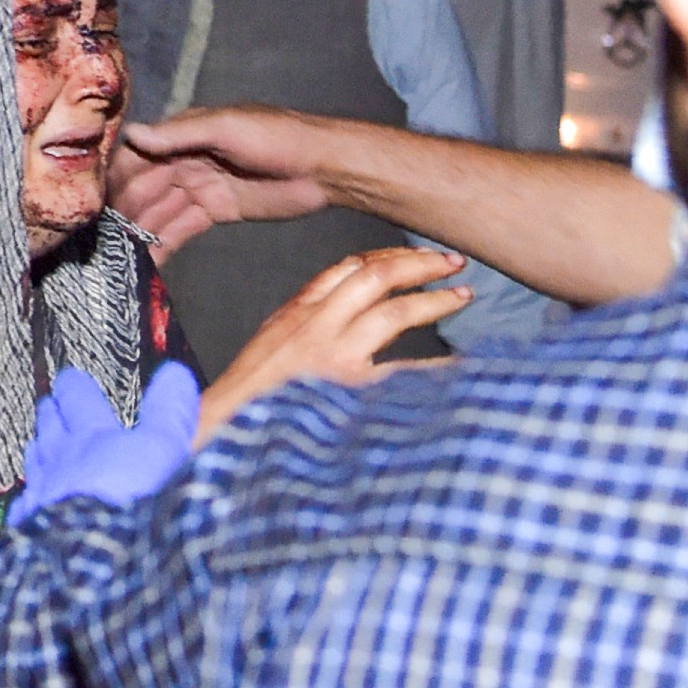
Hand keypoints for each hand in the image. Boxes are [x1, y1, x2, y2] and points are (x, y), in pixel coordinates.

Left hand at [10, 363, 199, 525]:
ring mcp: (41, 497)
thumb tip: (175, 374)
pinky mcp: (31, 531)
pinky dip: (28, 501)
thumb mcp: (162, 450)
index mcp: (91, 437)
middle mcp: (58, 462)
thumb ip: (168, 412)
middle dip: (51, 414)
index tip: (72, 378)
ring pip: (33, 463)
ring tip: (39, 445)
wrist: (90, 566)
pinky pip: (24, 508)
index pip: (78, 398)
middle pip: (48, 427)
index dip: (75, 385)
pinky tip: (29, 505)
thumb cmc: (128, 507)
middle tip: (50, 405)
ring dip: (38, 451)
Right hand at [113, 106, 334, 259]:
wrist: (324, 167)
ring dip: (139, 231)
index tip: (98, 201)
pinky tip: (145, 263)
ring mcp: (201, 186)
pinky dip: (163, 244)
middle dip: (125, 210)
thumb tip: (133, 134)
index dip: (117, 176)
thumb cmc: (279, 137)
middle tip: (103, 238)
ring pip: (160, 210)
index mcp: (186, 133)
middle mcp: (187, 158)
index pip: (139, 154)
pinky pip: (181, 228)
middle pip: (145, 186)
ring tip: (117, 256)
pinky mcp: (216, 210)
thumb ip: (180, 133)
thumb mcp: (227, 127)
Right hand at [197, 248, 469, 443]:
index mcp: (296, 312)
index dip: (388, 255)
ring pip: (393, 312)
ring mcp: (333, 357)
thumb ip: (307, 324)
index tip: (416, 256)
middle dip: (418, 264)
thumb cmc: (248, 398)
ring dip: (434, 302)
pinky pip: (404, 372)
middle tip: (453, 263)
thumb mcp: (272, 345)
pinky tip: (460, 366)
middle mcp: (315, 326)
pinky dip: (437, 368)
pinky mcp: (349, 391)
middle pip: (375, 276)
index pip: (348, 266)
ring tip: (462, 297)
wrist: (225, 432)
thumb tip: (352, 314)